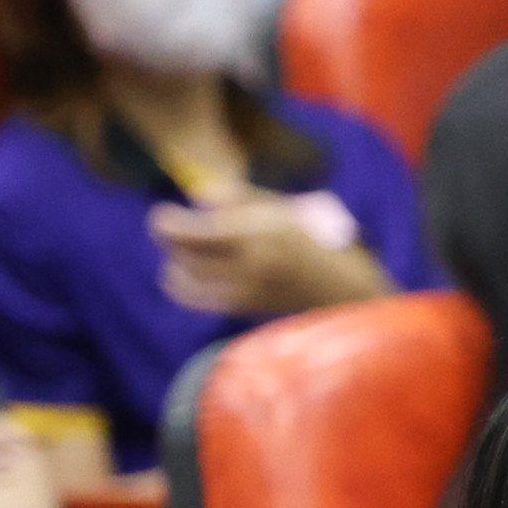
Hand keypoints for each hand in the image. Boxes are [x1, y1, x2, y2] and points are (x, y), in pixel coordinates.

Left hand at [148, 194, 393, 316]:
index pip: (191, 232)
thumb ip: (241, 198)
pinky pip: (201, 300)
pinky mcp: (246, 311)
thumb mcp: (286, 207)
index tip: (158, 215)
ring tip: (179, 254)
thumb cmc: (321, 240)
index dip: (164, 224)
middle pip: (183, 258)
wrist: (348, 290)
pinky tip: (192, 275)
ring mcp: (246, 293)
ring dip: (174, 268)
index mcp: (258, 233)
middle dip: (168, 243)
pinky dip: (188, 287)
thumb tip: (198, 196)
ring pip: (187, 284)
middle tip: (166, 230)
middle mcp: (248, 265)